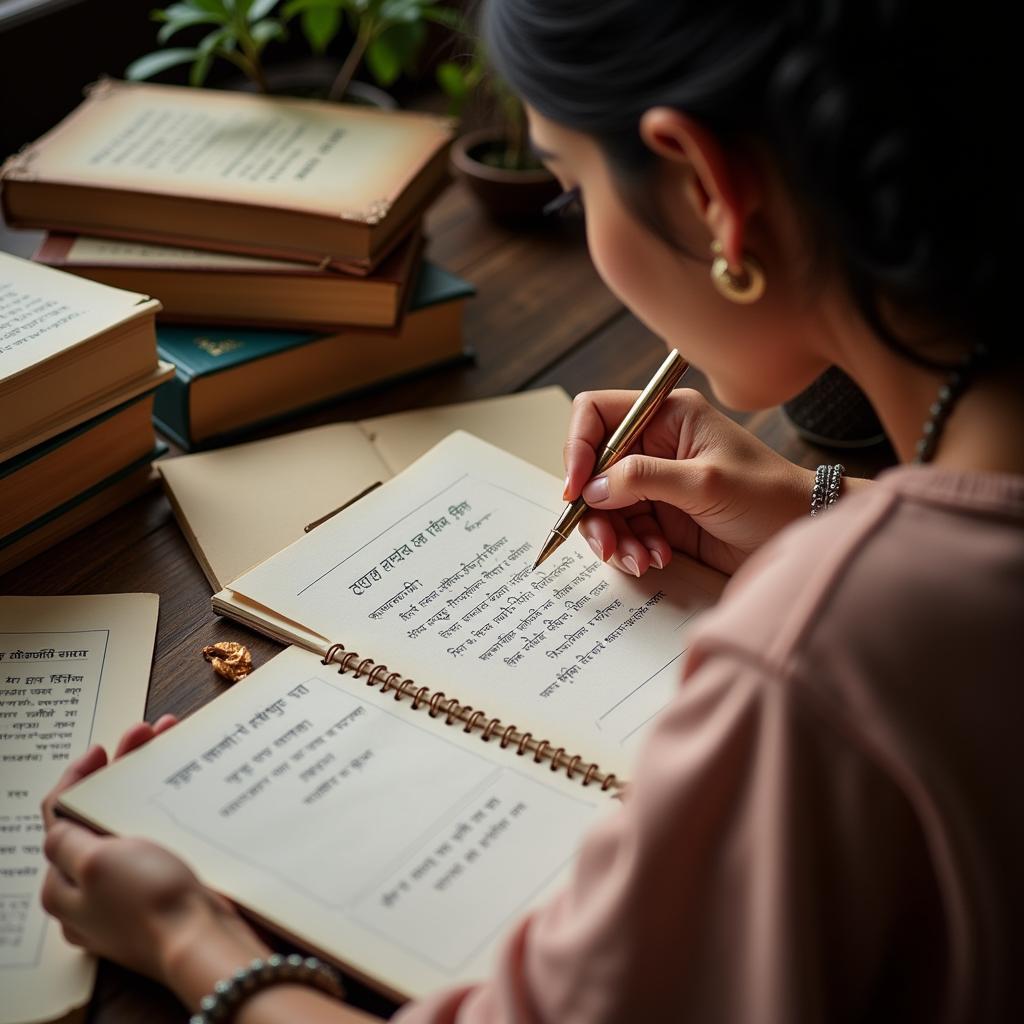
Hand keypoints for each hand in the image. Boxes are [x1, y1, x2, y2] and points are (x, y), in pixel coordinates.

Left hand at [40, 717, 264, 988]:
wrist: (202, 939)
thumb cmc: (149, 901)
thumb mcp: (96, 862)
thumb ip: (68, 840)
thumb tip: (58, 826)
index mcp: (64, 884)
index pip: (58, 819)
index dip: (78, 777)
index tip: (102, 749)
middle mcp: (92, 890)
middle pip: (98, 815)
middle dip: (120, 771)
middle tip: (145, 737)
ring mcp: (128, 892)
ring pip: (131, 822)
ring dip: (147, 783)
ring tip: (173, 748)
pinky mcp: (162, 891)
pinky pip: (158, 838)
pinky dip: (168, 808)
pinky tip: (189, 789)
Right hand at [564, 388, 818, 575]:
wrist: (801, 534)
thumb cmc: (768, 496)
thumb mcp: (705, 482)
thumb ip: (644, 479)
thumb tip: (590, 489)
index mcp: (666, 414)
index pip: (596, 415)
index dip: (578, 448)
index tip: (577, 489)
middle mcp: (654, 444)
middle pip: (592, 468)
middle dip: (594, 509)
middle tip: (606, 543)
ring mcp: (656, 481)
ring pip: (604, 505)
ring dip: (614, 536)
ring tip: (639, 559)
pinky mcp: (661, 515)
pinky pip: (625, 529)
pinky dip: (632, 548)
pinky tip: (656, 559)